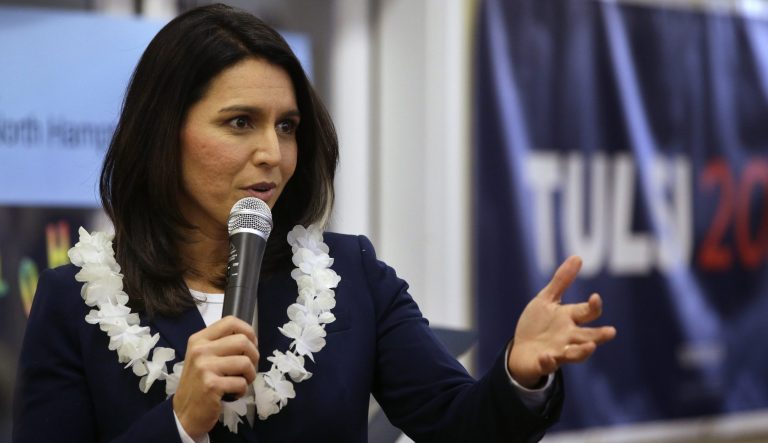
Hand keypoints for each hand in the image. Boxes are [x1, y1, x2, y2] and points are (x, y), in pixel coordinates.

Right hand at [173, 316, 258, 437]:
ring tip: (241, 382)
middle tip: (248, 368)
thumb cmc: (199, 383)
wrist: (183, 413)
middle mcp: (200, 350)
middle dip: (254, 355)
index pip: (230, 321)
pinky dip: (242, 390)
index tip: (251, 344)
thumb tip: (250, 338)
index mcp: (199, 339)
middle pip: (242, 341)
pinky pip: (241, 383)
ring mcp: (204, 367)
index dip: (248, 331)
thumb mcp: (203, 357)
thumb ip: (221, 344)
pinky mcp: (211, 385)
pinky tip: (233, 394)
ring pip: (245, 362)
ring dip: (250, 375)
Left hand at [507, 256, 615, 387]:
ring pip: (575, 354)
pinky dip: (548, 362)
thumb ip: (561, 281)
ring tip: (590, 347)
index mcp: (570, 319)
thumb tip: (577, 257)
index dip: (593, 306)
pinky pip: (548, 364)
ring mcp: (558, 351)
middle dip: (599, 335)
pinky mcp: (544, 363)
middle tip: (610, 331)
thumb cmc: (538, 324)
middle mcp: (569, 336)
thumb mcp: (546, 299)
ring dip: (582, 351)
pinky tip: (547, 357)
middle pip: (589, 336)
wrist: (521, 350)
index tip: (595, 297)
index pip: (588, 312)